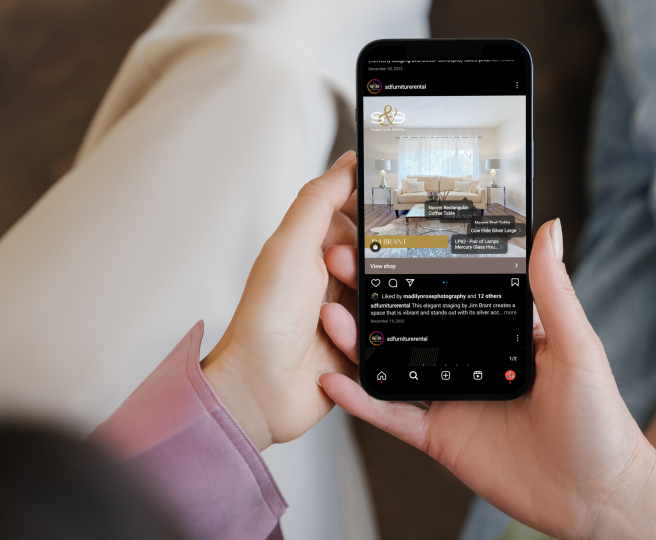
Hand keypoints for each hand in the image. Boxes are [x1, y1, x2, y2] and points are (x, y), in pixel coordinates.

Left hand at [200, 151, 358, 450]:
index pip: (358, 212)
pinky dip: (364, 336)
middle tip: (344, 272)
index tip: (395, 206)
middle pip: (380, 253)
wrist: (260, 391)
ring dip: (363, 305)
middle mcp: (332, 276)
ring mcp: (348, 311)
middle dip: (372, 263)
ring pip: (387, 293)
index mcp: (312, 245)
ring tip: (329, 315)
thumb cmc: (265, 320)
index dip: (374, 208)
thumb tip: (349, 161)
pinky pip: (386, 332)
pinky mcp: (361, 345)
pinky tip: (336, 342)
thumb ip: (319, 199)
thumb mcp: (290, 247)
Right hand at [319, 219, 655, 539]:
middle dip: (374, 294)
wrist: (595, 496)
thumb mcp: (577, 347)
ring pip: (394, 364)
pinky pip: (394, 416)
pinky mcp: (441, 437)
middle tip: (343, 265)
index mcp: (501, 332)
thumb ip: (553, 291)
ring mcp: (453, 397)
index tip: (388, 236)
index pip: (452, 288)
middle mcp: (471, 358)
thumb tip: (548, 229)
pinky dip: (362, 401)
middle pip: (413, 321)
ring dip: (359, 341)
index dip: (419, 263)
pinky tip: (334, 381)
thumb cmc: (600, 421)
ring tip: (331, 315)